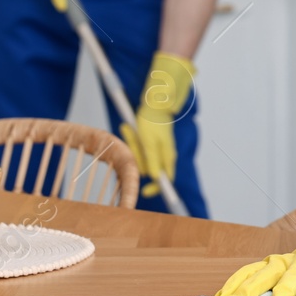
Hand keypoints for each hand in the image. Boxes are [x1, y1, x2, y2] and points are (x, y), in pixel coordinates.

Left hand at [120, 53, 194, 196]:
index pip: (165, 180)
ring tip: (129, 129)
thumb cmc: (152, 121)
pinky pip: (138, 147)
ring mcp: (156, 148)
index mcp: (167, 157)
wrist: (153, 103)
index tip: (144, 192)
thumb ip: (152, 161)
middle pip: (148, 167)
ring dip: (132, 145)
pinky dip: (132, 140)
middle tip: (131, 137)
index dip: (155, 188)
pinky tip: (128, 128)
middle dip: (137, 157)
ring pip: (141, 156)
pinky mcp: (150, 142)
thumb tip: (154, 178)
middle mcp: (163, 155)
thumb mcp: (149, 142)